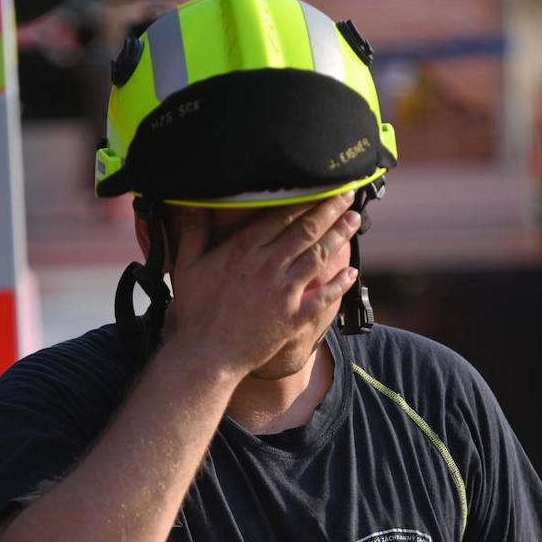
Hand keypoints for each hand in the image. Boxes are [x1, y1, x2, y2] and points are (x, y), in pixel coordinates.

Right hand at [162, 192, 360, 376]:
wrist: (206, 356)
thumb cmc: (195, 312)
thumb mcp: (187, 267)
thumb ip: (192, 232)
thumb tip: (190, 201)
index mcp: (243, 250)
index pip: (280, 215)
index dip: (304, 198)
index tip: (319, 184)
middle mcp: (267, 266)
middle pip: (306, 230)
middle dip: (330, 208)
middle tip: (348, 192)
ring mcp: (283, 292)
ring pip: (319, 255)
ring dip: (340, 235)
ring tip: (354, 219)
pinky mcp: (293, 318)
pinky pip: (323, 296)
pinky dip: (340, 283)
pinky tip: (352, 271)